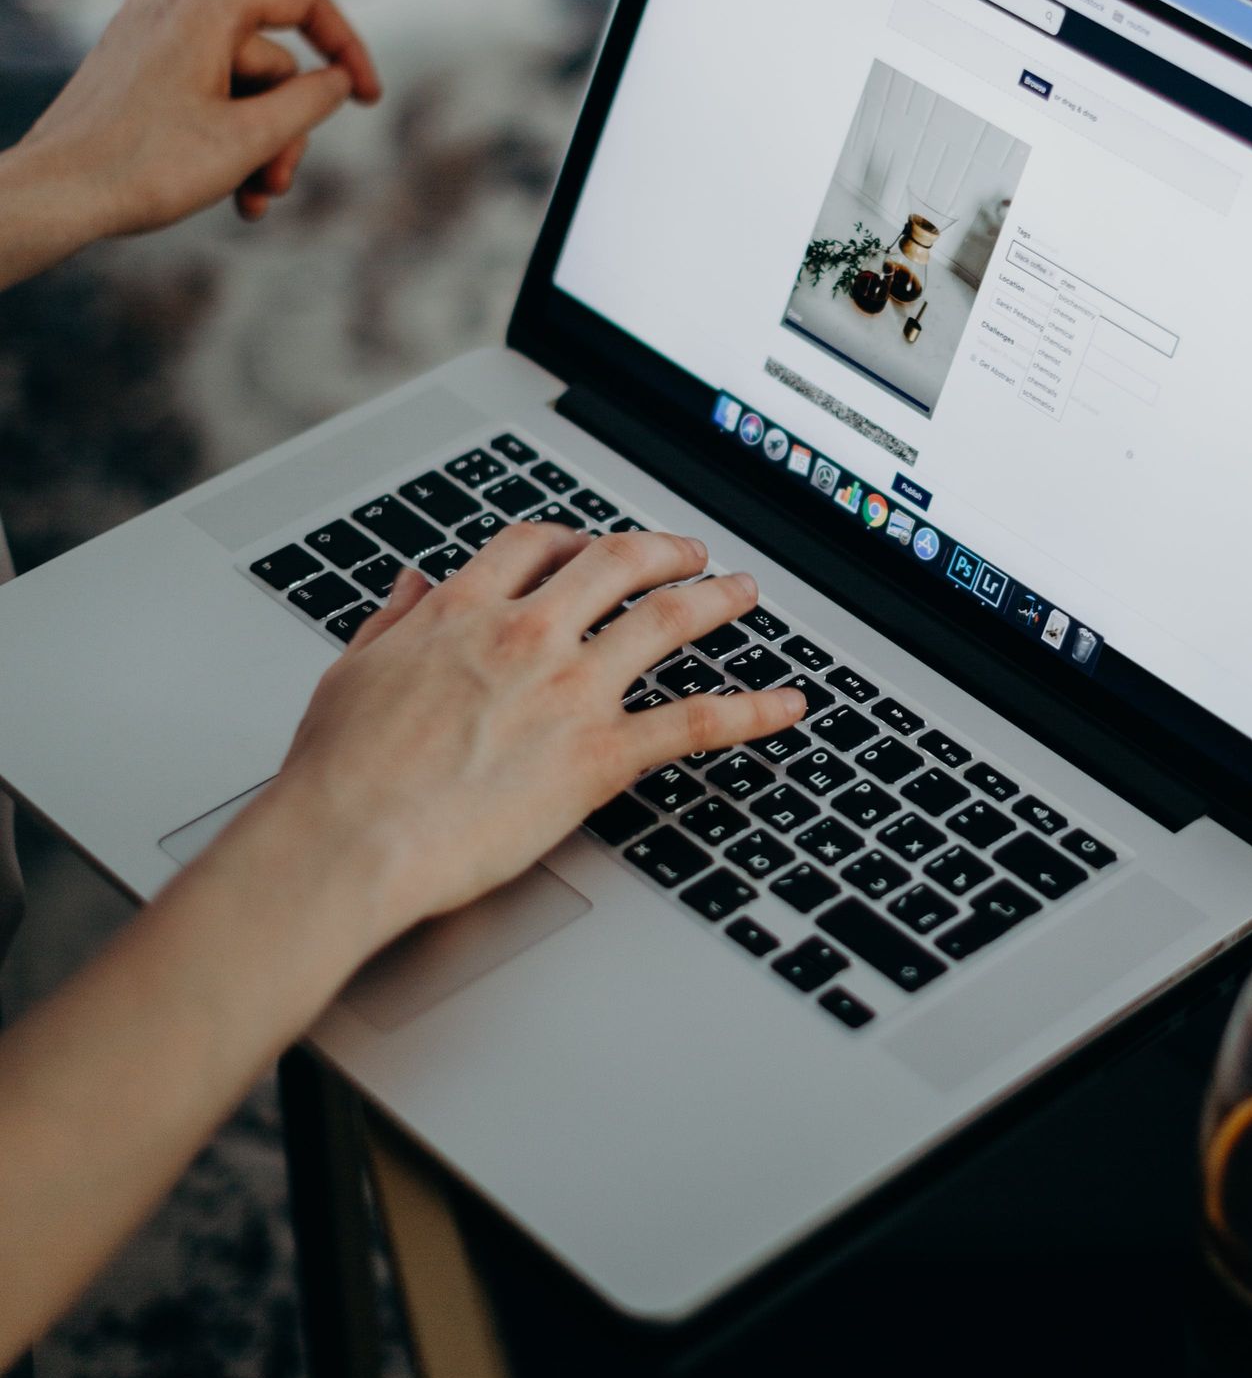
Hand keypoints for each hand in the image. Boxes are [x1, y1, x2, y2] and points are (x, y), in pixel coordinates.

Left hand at [4, 0, 380, 263]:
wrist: (54, 193)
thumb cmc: (146, 164)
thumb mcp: (250, 137)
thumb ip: (310, 102)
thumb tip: (337, 80)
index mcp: (205, 6)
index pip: (304, 2)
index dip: (348, 49)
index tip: (368, 100)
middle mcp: (173, 6)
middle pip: (269, 62)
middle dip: (283, 129)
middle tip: (276, 185)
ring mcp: (147, 35)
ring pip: (236, 85)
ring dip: (254, 144)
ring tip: (249, 199)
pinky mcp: (130, 66)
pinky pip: (199, 90)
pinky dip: (219, 135)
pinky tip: (224, 187)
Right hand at [254, 521, 804, 970]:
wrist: (348, 838)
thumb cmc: (338, 773)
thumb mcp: (352, 672)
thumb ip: (392, 620)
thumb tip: (410, 581)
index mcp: (462, 611)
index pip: (534, 546)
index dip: (572, 539)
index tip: (588, 545)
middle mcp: (526, 635)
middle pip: (615, 564)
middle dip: (662, 551)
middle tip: (690, 553)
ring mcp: (569, 690)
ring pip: (666, 621)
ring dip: (717, 599)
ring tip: (745, 592)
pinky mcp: (599, 754)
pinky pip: (695, 721)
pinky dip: (752, 710)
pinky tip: (788, 705)